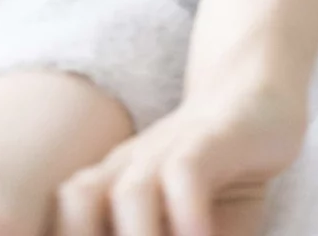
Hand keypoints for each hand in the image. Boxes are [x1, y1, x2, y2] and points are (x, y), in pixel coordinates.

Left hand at [52, 76, 307, 235]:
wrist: (252, 96)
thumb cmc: (215, 178)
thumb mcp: (186, 229)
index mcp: (108, 190)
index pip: (65, 222)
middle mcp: (128, 168)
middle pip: (78, 203)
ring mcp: (166, 149)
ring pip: (131, 193)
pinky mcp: (211, 138)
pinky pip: (186, 172)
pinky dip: (188, 212)